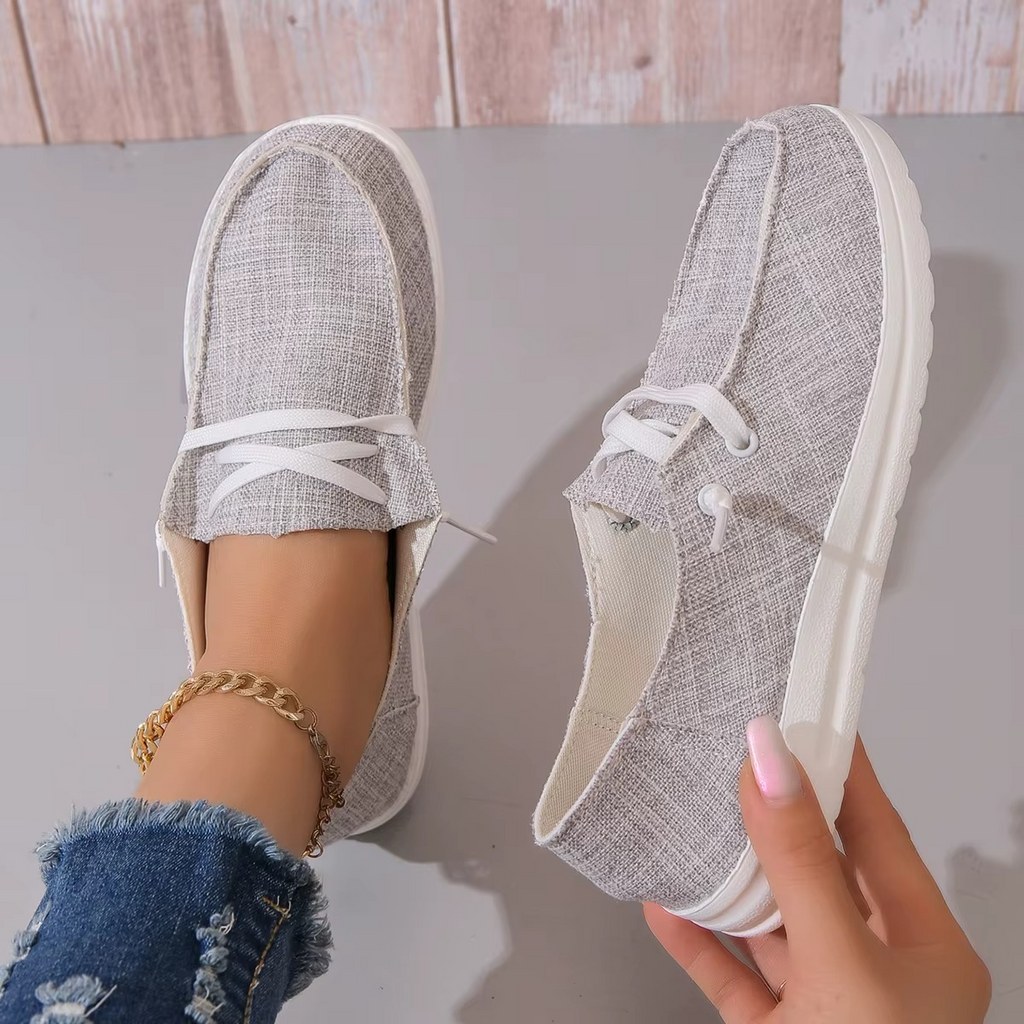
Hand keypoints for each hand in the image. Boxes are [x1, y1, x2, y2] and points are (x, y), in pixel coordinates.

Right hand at [645, 724, 990, 1022]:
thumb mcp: (841, 965)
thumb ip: (801, 861)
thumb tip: (768, 757)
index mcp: (921, 947)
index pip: (878, 830)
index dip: (840, 767)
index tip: (802, 711)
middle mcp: (877, 971)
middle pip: (820, 869)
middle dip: (775, 812)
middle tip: (735, 753)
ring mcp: (824, 1007)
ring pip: (772, 920)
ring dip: (729, 874)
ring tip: (694, 815)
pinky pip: (732, 977)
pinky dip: (697, 940)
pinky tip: (664, 904)